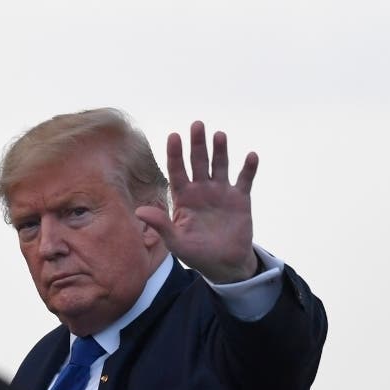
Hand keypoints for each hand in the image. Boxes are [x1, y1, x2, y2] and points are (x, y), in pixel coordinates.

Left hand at [136, 121, 257, 283]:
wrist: (224, 265)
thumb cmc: (197, 253)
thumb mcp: (176, 242)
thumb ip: (160, 224)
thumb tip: (138, 210)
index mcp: (184, 197)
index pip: (177, 171)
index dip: (175, 154)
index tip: (173, 136)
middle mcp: (201, 190)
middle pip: (198, 162)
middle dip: (197, 144)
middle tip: (196, 124)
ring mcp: (221, 192)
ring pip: (220, 165)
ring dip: (220, 150)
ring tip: (219, 135)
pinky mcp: (240, 198)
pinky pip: (244, 180)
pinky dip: (248, 168)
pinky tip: (251, 156)